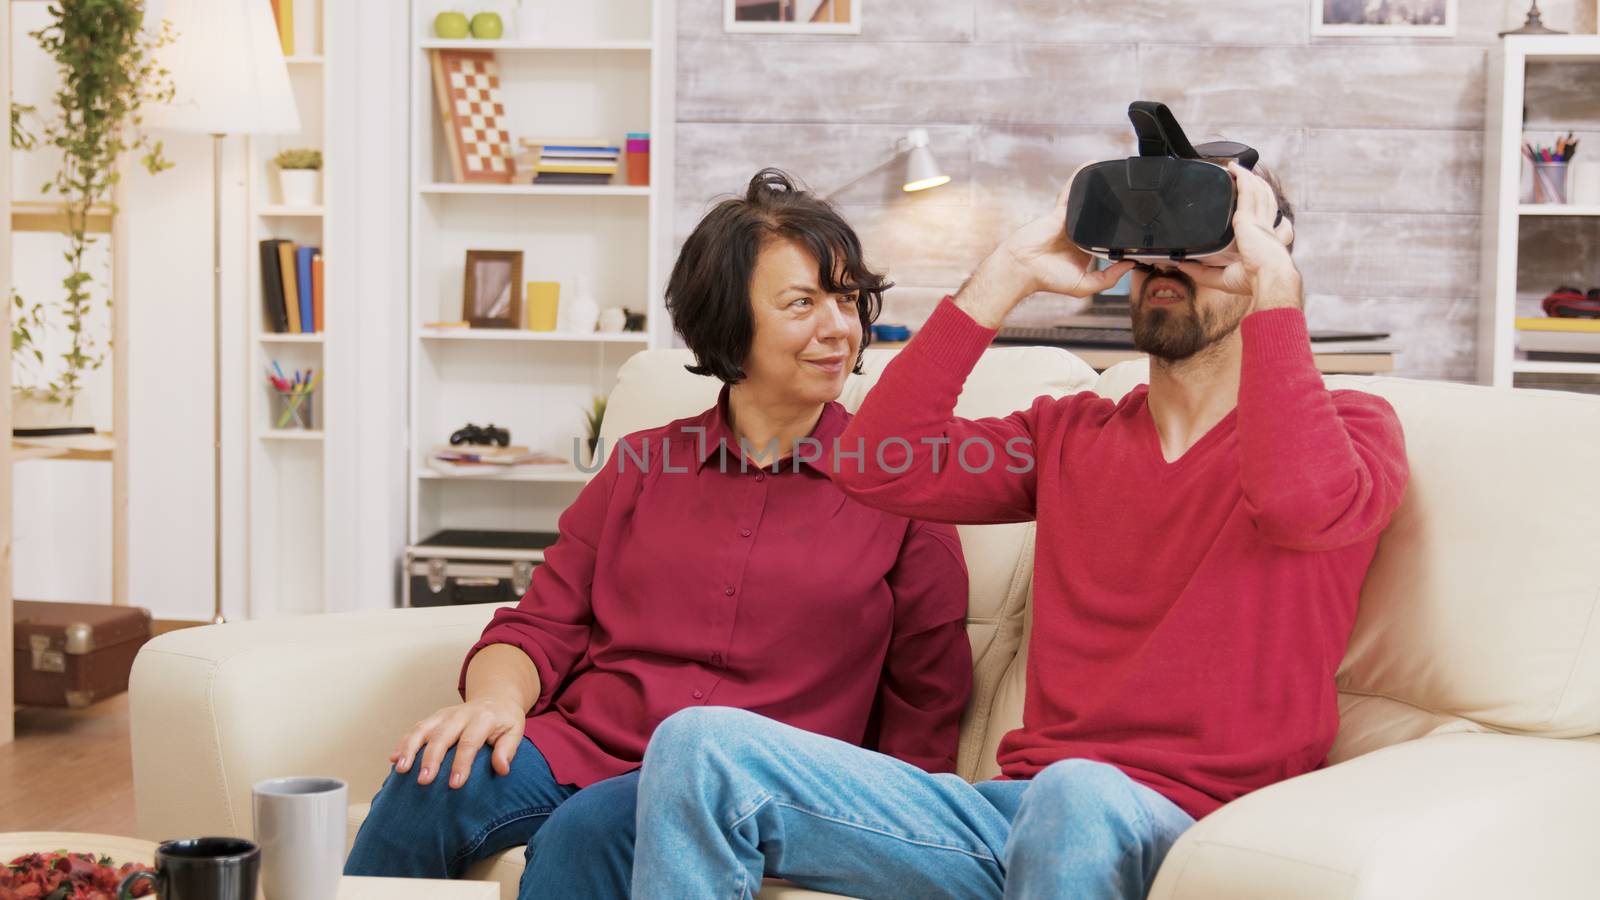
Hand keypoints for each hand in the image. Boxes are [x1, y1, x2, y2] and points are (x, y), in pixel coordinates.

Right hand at [390, 696, 525, 788]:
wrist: (495, 698)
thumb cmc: (505, 721)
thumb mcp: (514, 732)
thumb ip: (507, 750)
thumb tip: (502, 769)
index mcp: (483, 718)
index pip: (470, 742)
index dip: (461, 763)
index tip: (455, 784)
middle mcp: (460, 715)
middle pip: (442, 736)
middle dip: (431, 758)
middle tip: (423, 781)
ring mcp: (445, 715)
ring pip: (423, 729)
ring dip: (410, 748)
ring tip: (400, 769)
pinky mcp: (434, 717)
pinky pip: (416, 728)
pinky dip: (403, 742)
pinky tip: (394, 759)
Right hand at [1000, 174, 1135, 299]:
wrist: (1023, 267)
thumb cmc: (1047, 278)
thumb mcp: (1084, 286)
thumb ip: (1108, 279)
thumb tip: (1129, 265)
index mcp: (1084, 250)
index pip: (1105, 237)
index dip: (1118, 232)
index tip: (1135, 226)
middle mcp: (1077, 233)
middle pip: (1098, 218)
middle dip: (1111, 208)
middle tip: (1130, 198)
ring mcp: (1068, 221)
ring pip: (1085, 203)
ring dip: (1096, 190)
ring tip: (1113, 178)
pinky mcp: (1059, 213)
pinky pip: (1071, 192)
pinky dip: (1078, 178)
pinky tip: (1089, 165)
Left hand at [1176, 161, 1297, 304]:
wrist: (1268, 278)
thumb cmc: (1254, 280)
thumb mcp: (1223, 278)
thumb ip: (1202, 273)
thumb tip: (1183, 265)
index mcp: (1263, 242)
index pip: (1268, 221)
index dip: (1265, 212)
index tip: (1258, 208)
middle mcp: (1265, 228)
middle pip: (1264, 200)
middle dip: (1257, 187)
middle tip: (1247, 179)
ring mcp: (1260, 220)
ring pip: (1257, 191)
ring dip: (1247, 178)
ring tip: (1237, 169)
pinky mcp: (1250, 216)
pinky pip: (1247, 190)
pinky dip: (1241, 178)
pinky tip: (1234, 169)